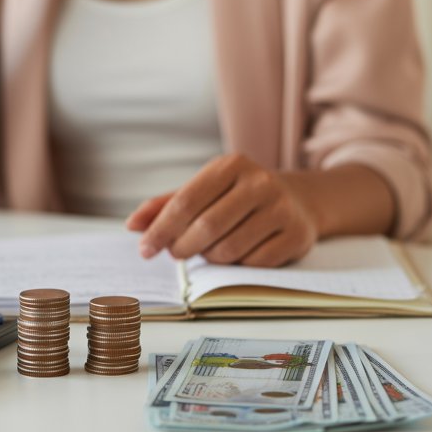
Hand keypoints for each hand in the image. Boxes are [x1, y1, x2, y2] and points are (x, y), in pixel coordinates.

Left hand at [124, 154, 319, 266]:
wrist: (298, 200)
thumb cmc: (237, 197)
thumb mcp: (204, 190)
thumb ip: (166, 205)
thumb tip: (132, 224)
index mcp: (231, 165)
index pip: (186, 201)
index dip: (160, 229)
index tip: (144, 249)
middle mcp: (260, 182)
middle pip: (207, 227)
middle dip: (183, 247)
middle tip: (176, 253)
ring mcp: (282, 208)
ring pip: (229, 249)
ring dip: (210, 258)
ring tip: (210, 249)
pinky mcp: (297, 235)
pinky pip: (254, 264)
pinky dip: (238, 267)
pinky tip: (238, 254)